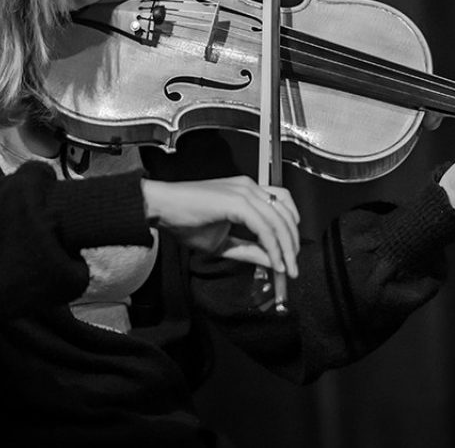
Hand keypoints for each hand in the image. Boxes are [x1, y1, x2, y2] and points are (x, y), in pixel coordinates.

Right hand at [142, 176, 300, 276]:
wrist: (162, 207)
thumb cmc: (184, 220)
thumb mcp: (221, 242)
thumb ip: (247, 250)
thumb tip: (271, 260)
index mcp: (247, 191)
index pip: (282, 207)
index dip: (290, 232)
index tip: (290, 255)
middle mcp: (249, 187)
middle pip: (285, 214)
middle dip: (292, 244)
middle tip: (292, 267)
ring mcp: (245, 191)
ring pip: (278, 221)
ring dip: (285, 248)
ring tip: (286, 268)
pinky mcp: (237, 201)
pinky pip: (264, 227)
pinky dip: (272, 246)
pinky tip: (274, 261)